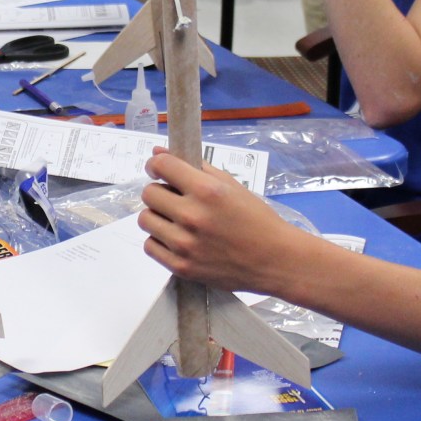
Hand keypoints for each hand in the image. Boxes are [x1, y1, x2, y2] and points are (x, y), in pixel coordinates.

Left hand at [138, 150, 302, 293]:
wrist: (274, 260)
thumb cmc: (257, 220)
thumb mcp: (232, 185)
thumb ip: (196, 167)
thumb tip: (159, 153)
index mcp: (207, 191)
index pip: (161, 166)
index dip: (156, 165)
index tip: (159, 170)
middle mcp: (192, 216)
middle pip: (148, 194)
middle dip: (159, 191)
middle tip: (173, 198)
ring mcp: (184, 244)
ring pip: (145, 220)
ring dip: (157, 216)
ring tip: (176, 220)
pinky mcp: (181, 267)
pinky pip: (150, 246)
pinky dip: (159, 241)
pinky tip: (176, 238)